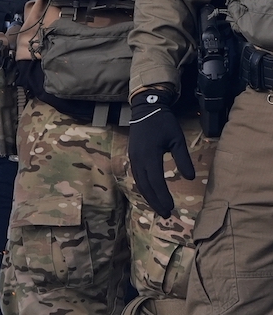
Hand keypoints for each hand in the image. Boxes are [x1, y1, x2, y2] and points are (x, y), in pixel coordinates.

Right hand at [128, 88, 194, 218]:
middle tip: (166, 214)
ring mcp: (133, 157)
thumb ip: (183, 159)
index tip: (172, 208)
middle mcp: (138, 159)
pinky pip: (137, 176)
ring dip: (149, 196)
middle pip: (145, 186)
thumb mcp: (177, 139)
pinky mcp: (133, 156)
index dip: (163, 196)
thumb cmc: (163, 123)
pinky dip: (144, 187)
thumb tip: (189, 179)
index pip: (156, 181)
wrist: (146, 108)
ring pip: (140, 182)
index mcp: (149, 155)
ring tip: (159, 208)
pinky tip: (151, 193)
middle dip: (155, 201)